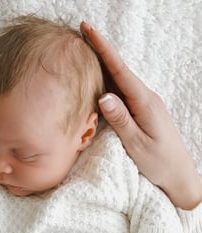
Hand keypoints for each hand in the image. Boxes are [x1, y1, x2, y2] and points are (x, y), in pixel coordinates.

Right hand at [81, 22, 201, 209]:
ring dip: (102, 64)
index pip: (119, 70)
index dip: (103, 48)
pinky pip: (122, 92)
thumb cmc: (158, 163)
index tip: (88, 29)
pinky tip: (98, 79)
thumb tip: (103, 95)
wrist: (179, 176)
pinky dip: (107, 81)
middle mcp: (145, 98)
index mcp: (144, 102)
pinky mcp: (141, 112)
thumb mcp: (137, 144)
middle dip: (99, 50)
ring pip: (119, 80)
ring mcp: (144, 104)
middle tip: (80, 34)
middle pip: (118, 69)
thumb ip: (120, 119)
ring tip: (84, 52)